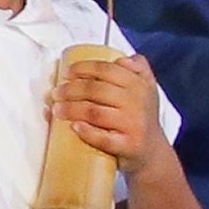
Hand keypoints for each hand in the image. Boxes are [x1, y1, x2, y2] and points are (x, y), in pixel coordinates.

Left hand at [51, 47, 169, 170]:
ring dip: (71, 109)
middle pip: (95, 90)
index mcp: (138, 84)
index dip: (83, 68)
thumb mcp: (147, 87)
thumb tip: (120, 58)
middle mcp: (137, 103)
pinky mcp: (128, 146)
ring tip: (56, 109)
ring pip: (95, 112)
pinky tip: (74, 127)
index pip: (107, 70)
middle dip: (70, 90)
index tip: (66, 72)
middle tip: (55, 93)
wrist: (152, 150)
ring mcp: (133, 125)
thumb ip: (138, 67)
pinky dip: (87, 132)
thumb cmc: (141, 116)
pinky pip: (104, 138)